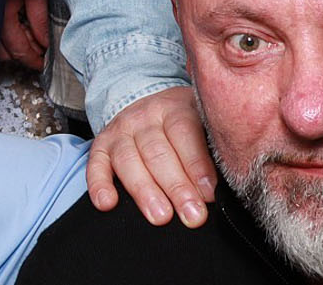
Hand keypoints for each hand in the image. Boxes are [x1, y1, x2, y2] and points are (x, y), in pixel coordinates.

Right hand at [0, 0, 49, 69]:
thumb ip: (40, 19)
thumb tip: (45, 44)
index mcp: (3, 13)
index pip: (18, 50)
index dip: (34, 59)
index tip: (43, 62)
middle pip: (6, 53)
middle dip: (25, 55)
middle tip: (40, 51)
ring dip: (14, 48)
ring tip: (30, 38)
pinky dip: (4, 38)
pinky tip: (16, 29)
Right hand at [86, 85, 215, 227]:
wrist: (151, 106)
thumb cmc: (186, 125)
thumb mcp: (203, 124)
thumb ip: (213, 149)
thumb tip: (226, 187)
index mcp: (176, 107)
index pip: (185, 132)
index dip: (197, 164)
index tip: (209, 193)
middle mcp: (145, 116)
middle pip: (158, 151)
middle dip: (176, 186)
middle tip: (191, 214)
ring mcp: (121, 129)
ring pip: (129, 158)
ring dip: (144, 190)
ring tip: (160, 216)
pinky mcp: (102, 145)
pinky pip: (96, 164)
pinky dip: (98, 184)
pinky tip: (107, 203)